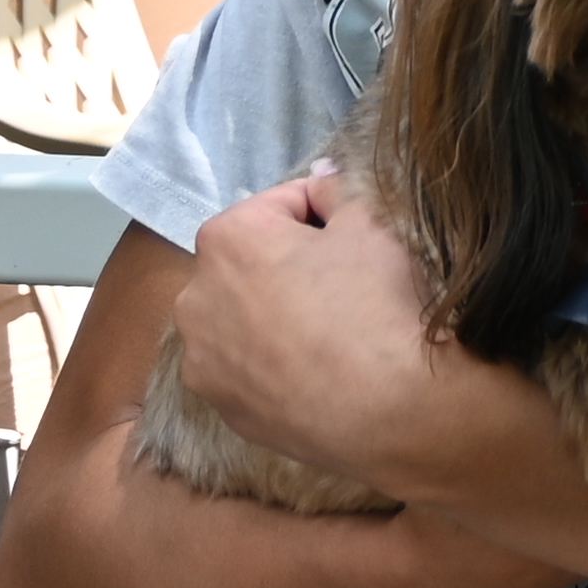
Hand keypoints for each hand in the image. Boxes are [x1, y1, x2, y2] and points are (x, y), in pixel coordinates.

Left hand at [171, 167, 512, 500]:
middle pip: (251, 262)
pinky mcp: (220, 407)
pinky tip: (317, 371)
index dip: (327, 215)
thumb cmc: (377, 304)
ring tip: (330, 333)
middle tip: (345, 285)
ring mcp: (201, 359)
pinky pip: (246, 368)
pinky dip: (272, 363)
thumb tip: (321, 178)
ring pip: (242, 318)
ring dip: (274, 314)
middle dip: (289, 265)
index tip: (358, 239)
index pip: (283, 204)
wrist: (392, 410)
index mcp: (227, 238)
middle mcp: (194, 296)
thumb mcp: (372, 225)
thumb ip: (337, 191)